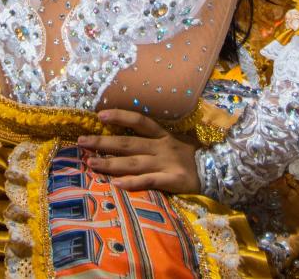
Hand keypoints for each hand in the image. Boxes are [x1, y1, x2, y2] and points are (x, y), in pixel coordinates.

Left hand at [77, 110, 199, 192]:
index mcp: (163, 136)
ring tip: (90, 163)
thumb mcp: (175, 143)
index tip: (100, 114)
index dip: (120, 116)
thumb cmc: (192, 159)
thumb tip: (127, 137)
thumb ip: (154, 141)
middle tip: (81, 142)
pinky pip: (148, 181)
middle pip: (128, 143)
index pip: (139, 121)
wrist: (218, 173)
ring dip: (110, 163)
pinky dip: (131, 183)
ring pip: (132, 162)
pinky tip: (115, 184)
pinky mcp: (171, 181)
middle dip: (103, 142)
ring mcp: (166, 164)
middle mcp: (162, 147)